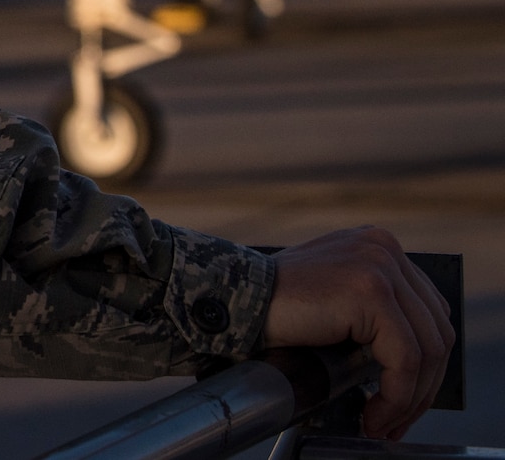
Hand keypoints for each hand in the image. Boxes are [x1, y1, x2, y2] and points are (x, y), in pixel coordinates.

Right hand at [263, 227, 454, 439]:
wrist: (233, 299)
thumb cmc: (274, 306)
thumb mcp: (334, 297)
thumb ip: (372, 309)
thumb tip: (409, 361)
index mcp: (378, 245)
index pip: (429, 311)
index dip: (426, 364)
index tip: (404, 400)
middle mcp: (385, 247)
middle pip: (436, 330)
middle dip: (423, 386)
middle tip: (397, 420)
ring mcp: (381, 265)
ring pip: (428, 349)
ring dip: (410, 398)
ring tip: (383, 423)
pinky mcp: (372, 291)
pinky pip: (406, 358)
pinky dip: (396, 396)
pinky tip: (373, 413)